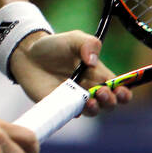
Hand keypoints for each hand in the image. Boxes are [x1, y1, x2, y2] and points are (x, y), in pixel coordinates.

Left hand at [9, 30, 131, 116]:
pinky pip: (71, 114)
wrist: (27, 54)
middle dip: (111, 101)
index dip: (124, 92)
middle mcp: (89, 89)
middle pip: (109, 103)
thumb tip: (93, 60)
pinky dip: (76, 113)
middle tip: (103, 92)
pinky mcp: (59, 105)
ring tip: (90, 100)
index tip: (122, 90)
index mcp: (98, 74)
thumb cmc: (54, 46)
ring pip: (92, 111)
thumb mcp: (74, 38)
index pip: (118, 88)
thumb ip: (88, 43)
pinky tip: (75, 107)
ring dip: (95, 109)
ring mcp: (75, 99)